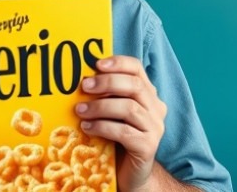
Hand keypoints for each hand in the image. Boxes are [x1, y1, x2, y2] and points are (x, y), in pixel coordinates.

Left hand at [75, 55, 166, 190]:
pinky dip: (102, 127)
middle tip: (84, 86)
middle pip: (134, 85)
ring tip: (80, 111)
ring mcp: (155, 128)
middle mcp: (156, 108)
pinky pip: (124, 132)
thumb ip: (105, 95)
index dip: (118, 63)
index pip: (137, 69)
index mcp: (148, 94)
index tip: (96, 64)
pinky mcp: (148, 147)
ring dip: (100, 107)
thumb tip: (81, 78)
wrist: (130, 173)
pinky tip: (87, 127)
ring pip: (129, 108)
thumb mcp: (111, 112)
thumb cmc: (116, 138)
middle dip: (107, 83)